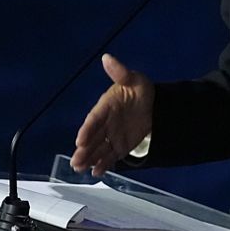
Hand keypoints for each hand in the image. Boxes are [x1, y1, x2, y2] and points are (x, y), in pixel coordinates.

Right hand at [70, 53, 153, 176]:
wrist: (154, 105)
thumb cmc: (140, 90)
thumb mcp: (134, 79)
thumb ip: (120, 73)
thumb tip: (107, 58)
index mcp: (105, 106)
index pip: (94, 119)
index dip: (87, 129)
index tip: (80, 140)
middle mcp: (105, 123)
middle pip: (92, 138)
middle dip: (84, 150)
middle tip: (75, 161)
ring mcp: (111, 136)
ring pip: (98, 149)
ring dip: (89, 158)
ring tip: (80, 168)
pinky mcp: (119, 146)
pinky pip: (111, 156)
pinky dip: (104, 164)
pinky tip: (97, 172)